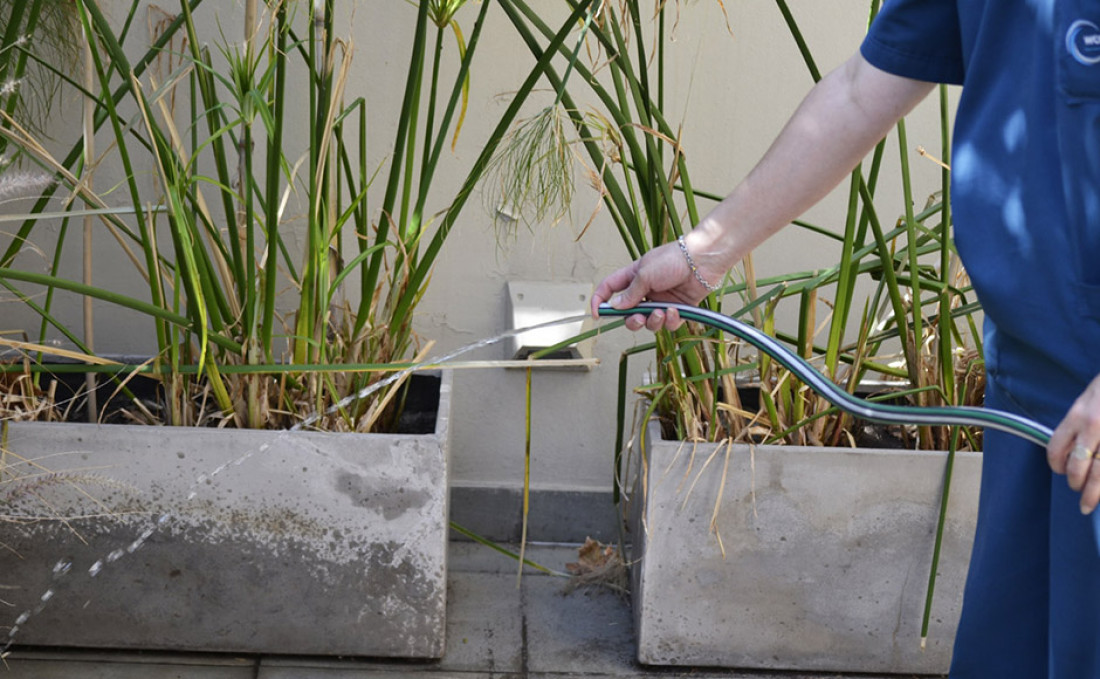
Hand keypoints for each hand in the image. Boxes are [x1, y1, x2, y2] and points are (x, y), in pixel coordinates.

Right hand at [590, 237, 722, 331]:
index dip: (600, 301)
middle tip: (638, 319)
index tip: (597, 315)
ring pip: (649, 322)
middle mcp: (646, 290)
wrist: (703, 260)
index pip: (609, 290)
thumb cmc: (673, 259)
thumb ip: (629, 293)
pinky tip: (675, 310)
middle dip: (632, 321)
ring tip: (661, 312)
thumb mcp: (645, 274)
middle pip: (629, 314)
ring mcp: (661, 300)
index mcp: (633, 277)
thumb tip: (615, 307)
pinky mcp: (678, 309)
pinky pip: (668, 324)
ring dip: (653, 321)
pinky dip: (670, 320)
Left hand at [1047, 372, 1099, 514]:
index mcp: (1078, 416)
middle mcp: (1094, 427)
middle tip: (1077, 491)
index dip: (1056, 464)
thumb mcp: (1086, 400)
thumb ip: (1078, 424)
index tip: (1059, 470)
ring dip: (1094, 492)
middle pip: (1079, 466)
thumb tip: (1072, 450)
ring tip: (1090, 501)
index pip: (1057, 448)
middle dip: (1076, 484)